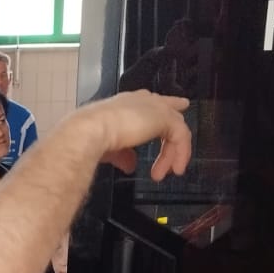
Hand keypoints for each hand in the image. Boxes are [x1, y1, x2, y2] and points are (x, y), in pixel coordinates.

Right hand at [66, 91, 191, 180]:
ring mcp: (155, 107)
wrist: (92, 130)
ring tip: (171, 171)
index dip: (162, 110)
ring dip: (174, 152)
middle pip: (168, 110)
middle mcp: (142, 101)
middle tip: (180, 148)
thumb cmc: (93, 135)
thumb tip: (130, 165)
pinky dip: (181, 153)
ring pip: (175, 128)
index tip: (176, 108)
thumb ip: (124, 155)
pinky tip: (176, 167)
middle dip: (176, 128)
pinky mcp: (165, 117)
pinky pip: (181, 136)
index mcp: (127, 104)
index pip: (150, 103)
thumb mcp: (111, 148)